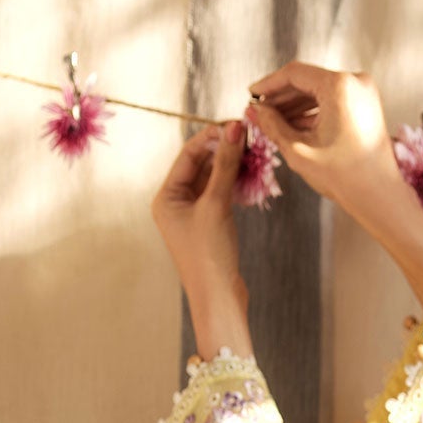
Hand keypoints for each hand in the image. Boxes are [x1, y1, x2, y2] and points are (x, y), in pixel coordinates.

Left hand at [150, 119, 253, 358]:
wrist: (219, 297)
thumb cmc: (209, 254)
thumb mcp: (216, 205)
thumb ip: (224, 165)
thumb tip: (233, 129)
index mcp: (166, 197)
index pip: (189, 155)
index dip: (213, 137)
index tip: (238, 125)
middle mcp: (176, 203)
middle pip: (201, 165)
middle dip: (226, 150)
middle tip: (252, 137)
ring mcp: (193, 214)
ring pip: (214, 179)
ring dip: (234, 166)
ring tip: (257, 154)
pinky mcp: (210, 224)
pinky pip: (222, 194)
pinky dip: (237, 184)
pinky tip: (253, 176)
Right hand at [246, 60, 422, 318]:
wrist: (379, 196)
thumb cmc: (343, 176)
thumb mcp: (298, 149)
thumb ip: (272, 125)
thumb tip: (254, 110)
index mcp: (339, 86)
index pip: (294, 73)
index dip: (269, 84)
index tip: (251, 95)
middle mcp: (355, 81)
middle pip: (307, 80)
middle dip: (281, 97)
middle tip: (258, 111)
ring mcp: (364, 92)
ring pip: (318, 91)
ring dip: (294, 105)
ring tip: (271, 121)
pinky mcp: (366, 105)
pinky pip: (332, 101)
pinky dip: (312, 111)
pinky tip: (292, 125)